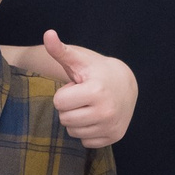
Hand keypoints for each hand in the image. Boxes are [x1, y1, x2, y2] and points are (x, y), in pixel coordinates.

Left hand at [45, 34, 137, 150]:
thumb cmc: (96, 71)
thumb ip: (61, 50)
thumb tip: (48, 33)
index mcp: (96, 91)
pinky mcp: (114, 137)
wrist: (126, 84)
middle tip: (82, 97)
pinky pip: (85, 141)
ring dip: (76, 120)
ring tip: (89, 106)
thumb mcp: (79, 60)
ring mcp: (111, 126)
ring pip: (73, 132)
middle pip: (64, 119)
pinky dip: (87, 131)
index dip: (64, 94)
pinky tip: (96, 117)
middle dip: (69, 108)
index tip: (78, 87)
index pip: (58, 103)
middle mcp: (106, 111)